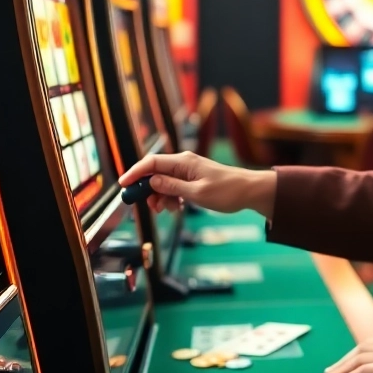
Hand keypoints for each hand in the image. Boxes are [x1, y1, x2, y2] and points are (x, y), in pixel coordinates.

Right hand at [119, 151, 275, 216]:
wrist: (249, 191)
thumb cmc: (227, 192)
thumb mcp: (197, 193)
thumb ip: (172, 187)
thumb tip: (152, 181)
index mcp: (183, 162)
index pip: (151, 163)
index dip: (135, 173)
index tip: (123, 185)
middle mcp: (183, 163)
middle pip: (155, 173)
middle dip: (149, 190)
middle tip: (150, 207)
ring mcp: (188, 171)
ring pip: (163, 182)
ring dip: (161, 197)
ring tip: (170, 210)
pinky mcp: (193, 179)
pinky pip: (174, 186)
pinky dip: (171, 197)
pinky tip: (177, 207)